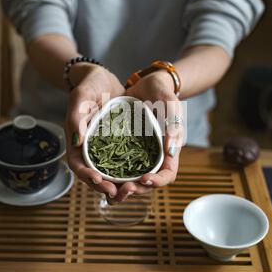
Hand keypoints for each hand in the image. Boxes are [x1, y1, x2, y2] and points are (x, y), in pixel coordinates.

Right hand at [66, 63, 124, 197]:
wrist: (103, 79)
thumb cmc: (89, 86)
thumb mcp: (81, 97)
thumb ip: (76, 116)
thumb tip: (76, 141)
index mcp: (76, 141)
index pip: (78, 165)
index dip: (87, 176)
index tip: (99, 181)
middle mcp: (89, 149)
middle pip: (93, 174)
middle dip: (104, 186)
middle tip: (118, 193)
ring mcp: (103, 148)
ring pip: (108, 172)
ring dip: (117, 183)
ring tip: (130, 190)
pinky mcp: (117, 144)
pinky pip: (122, 161)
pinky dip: (128, 171)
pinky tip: (141, 175)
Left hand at [109, 69, 184, 202]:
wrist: (146, 82)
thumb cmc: (162, 92)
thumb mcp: (170, 105)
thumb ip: (173, 125)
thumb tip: (172, 152)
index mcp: (168, 150)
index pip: (167, 174)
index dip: (157, 182)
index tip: (144, 179)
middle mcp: (153, 156)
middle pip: (146, 182)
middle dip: (135, 189)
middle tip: (121, 190)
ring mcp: (138, 153)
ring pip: (130, 177)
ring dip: (120, 187)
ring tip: (108, 189)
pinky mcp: (124, 147)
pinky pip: (116, 165)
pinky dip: (109, 173)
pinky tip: (97, 174)